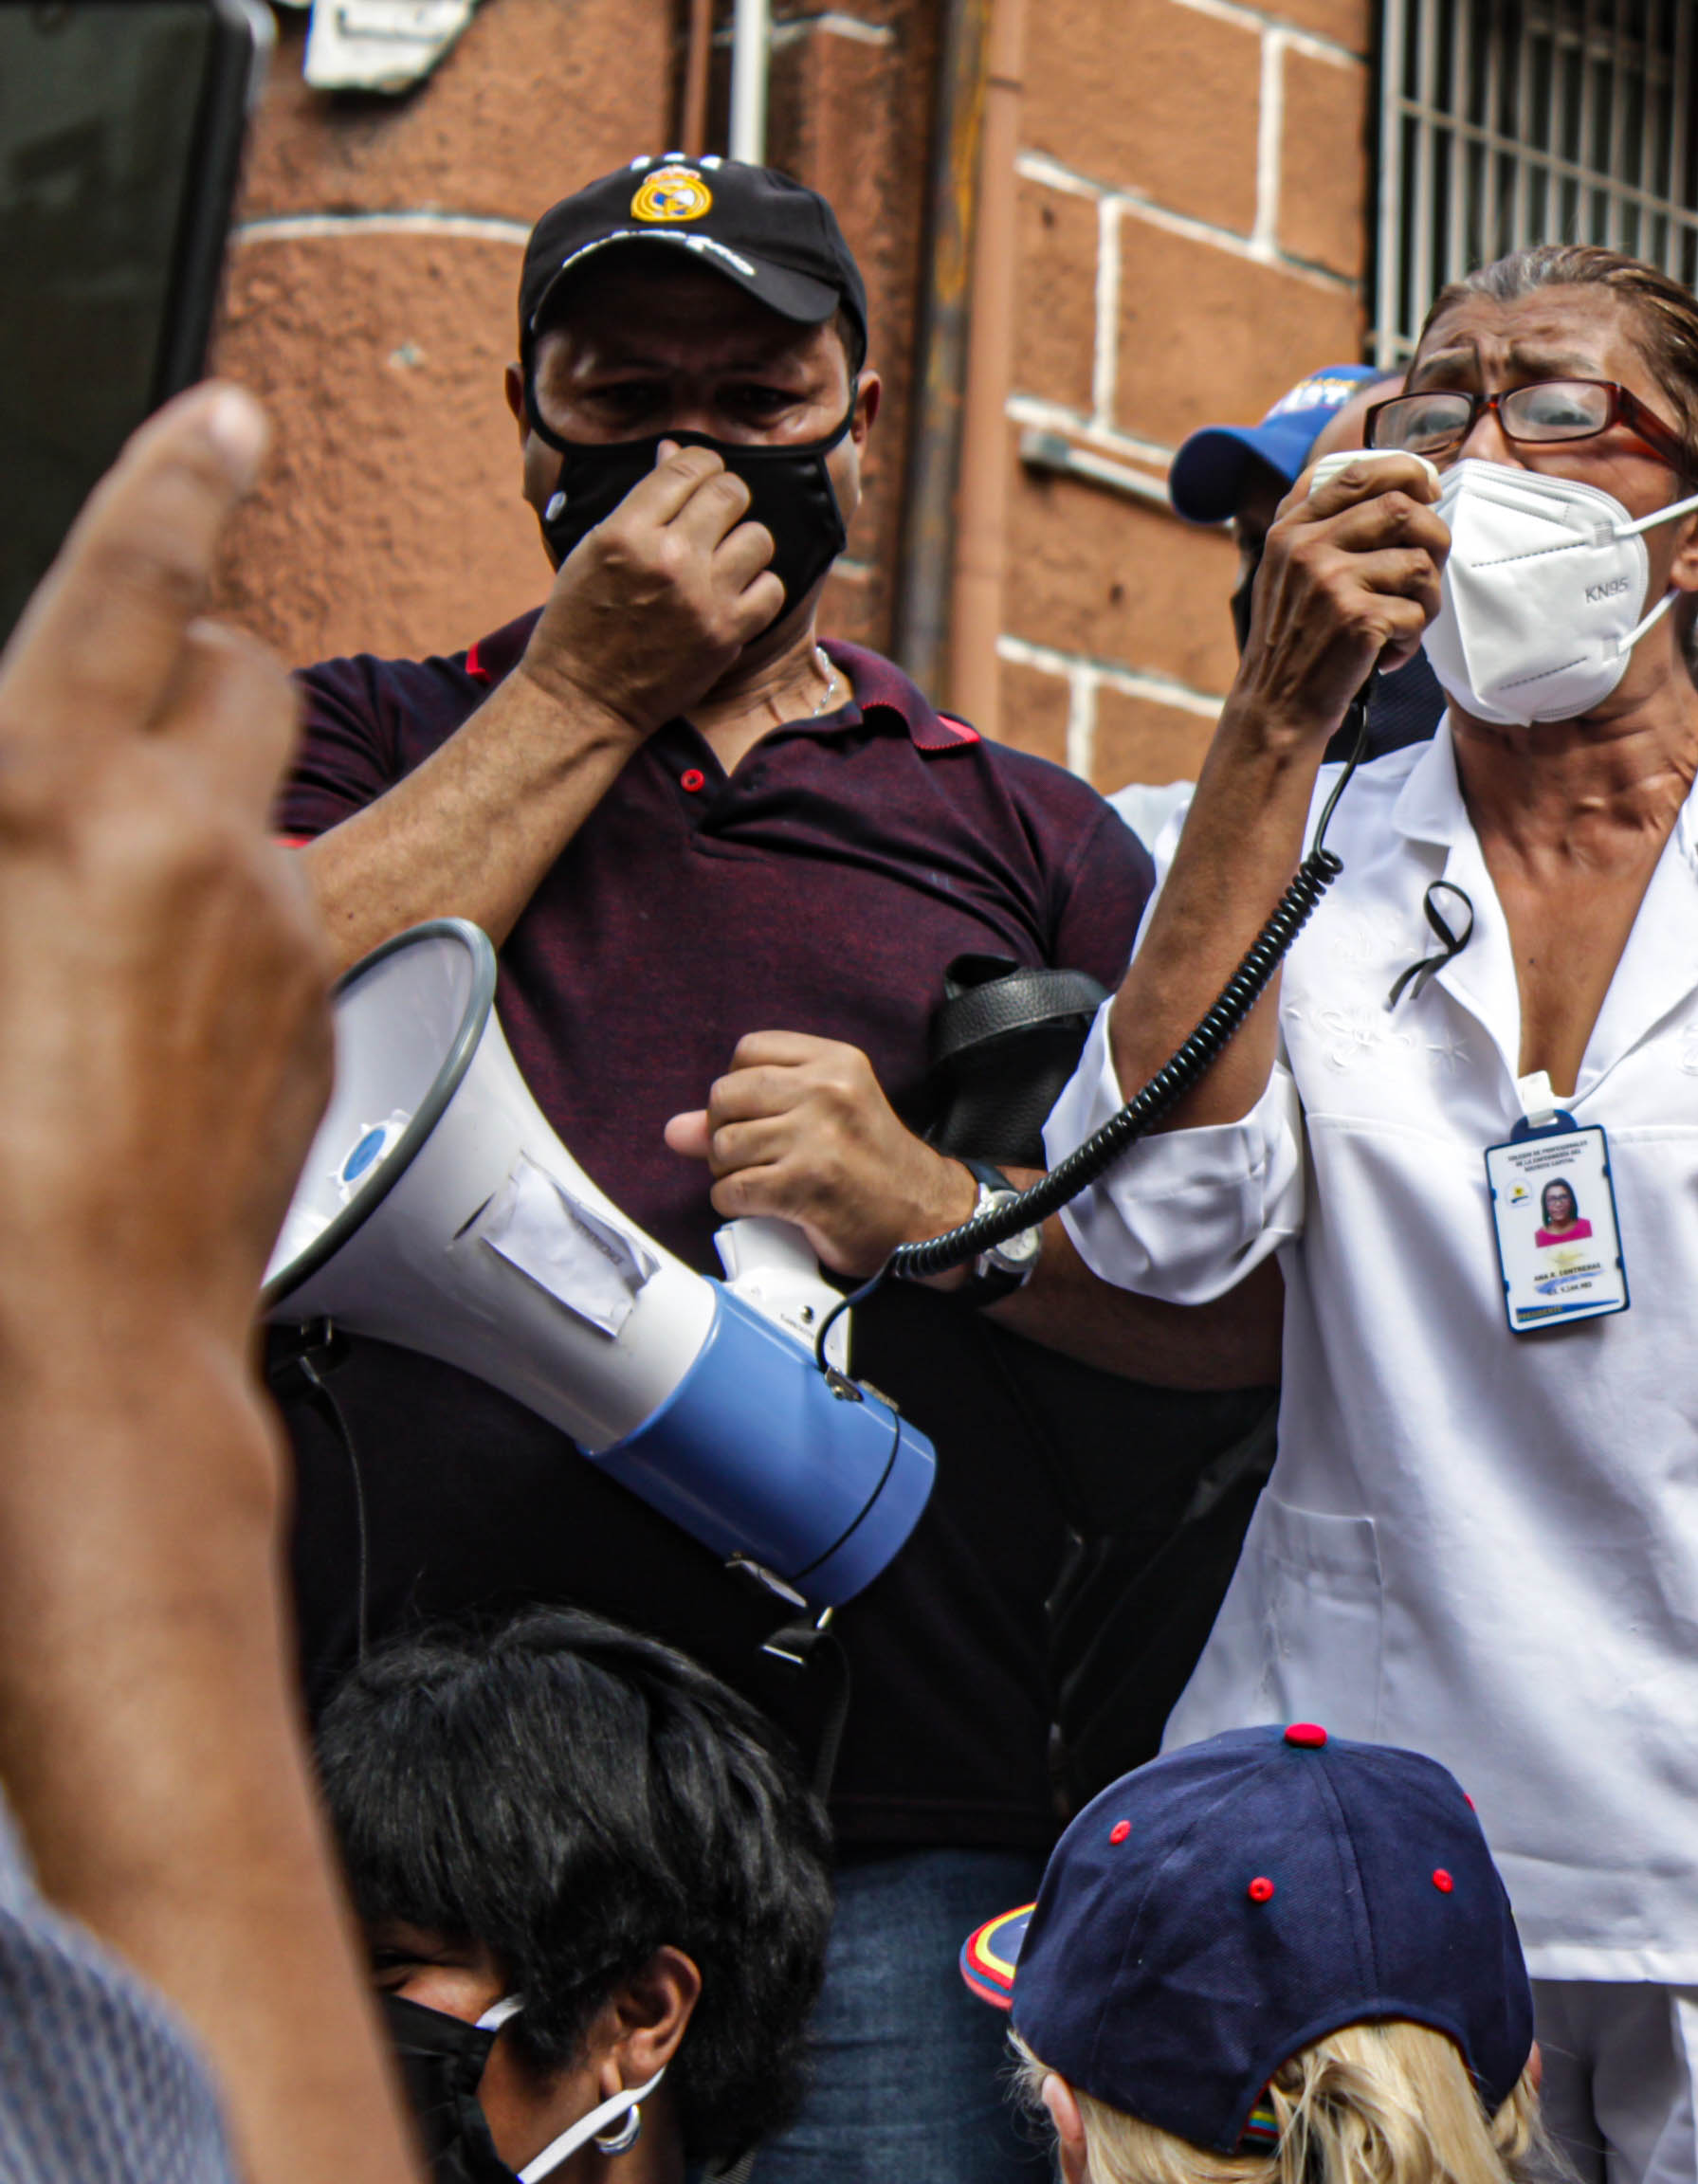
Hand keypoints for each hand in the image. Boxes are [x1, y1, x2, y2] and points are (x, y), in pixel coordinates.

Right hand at [0, 384, 331, 1410]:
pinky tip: (128, 1008)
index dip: (178, 477)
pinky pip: (270, 913)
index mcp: (59, 798)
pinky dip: (211, 914)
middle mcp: (194, 839)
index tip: (228, 407)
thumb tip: (35, 780)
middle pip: (234, 670)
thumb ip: (18, 819)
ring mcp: (275, 926)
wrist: (78, 1334)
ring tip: (87, 910)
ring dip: (190, 809)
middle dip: (180, 661)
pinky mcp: (316, 1008)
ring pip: (255, 800)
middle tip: (95, 722)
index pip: (136, 582)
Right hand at [520, 442, 782, 736]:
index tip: (704, 472)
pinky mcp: (728, 633)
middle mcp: (669, 558)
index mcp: (626, 532)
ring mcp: (703, 597)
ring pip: (760, 537)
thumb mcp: (594, 549)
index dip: (702, 462)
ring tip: (725, 556)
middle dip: (727, 495)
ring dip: (746, 542)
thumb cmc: (581, 618)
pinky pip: (772, 588)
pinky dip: (759, 587)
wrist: (584, 696)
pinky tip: (735, 592)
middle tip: (718, 512)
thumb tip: (675, 452)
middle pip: (731, 493)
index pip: (686, 467)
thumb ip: (640, 503)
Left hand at [665, 1032, 976, 1276]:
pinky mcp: (805, 1184)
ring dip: (731, 1173)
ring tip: (766, 1180)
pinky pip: (732, 1190)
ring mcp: (816, 1138)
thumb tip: (676, 1130)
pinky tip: (767, 1205)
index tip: (763, 1114)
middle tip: (760, 1154)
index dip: (742, 1088)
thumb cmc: (876, 1166)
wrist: (929, 1218)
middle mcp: (828, 1091)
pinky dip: (737, 1204)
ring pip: (723, 1147)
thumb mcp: (828, 1116)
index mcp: (837, 1062)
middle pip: (724, 1097)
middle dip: (727, 1132)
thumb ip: (753, 1112)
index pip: (748, 1050)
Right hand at [1231, 451, 1444, 742]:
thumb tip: (1405, 494)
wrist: (1276, 707)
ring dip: (1428, 598)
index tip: (1428, 490)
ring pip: (1419, 564)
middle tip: (1430, 568)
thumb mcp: (1288, 572)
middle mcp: (1307, 546)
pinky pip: (1416, 613)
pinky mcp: (1356, 620)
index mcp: (1291, 528)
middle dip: (1434, 537)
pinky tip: (1387, 655)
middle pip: (1402, 509)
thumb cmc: (1295, 639)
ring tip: (1406, 622)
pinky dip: (1412, 640)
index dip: (1405, 472)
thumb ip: (1325, 529)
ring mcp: (1331, 581)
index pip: (1357, 473)